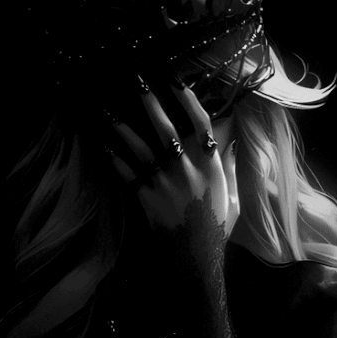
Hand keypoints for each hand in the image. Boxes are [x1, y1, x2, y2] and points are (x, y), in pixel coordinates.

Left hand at [109, 83, 239, 240]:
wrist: (196, 256)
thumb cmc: (218, 226)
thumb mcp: (232, 196)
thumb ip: (229, 166)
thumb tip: (232, 141)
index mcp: (210, 165)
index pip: (200, 124)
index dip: (188, 100)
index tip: (176, 81)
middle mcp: (186, 168)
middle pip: (166, 129)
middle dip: (151, 103)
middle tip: (138, 82)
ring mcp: (164, 181)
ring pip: (141, 148)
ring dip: (124, 130)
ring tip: (110, 113)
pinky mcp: (147, 196)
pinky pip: (128, 174)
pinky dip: (115, 161)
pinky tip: (104, 148)